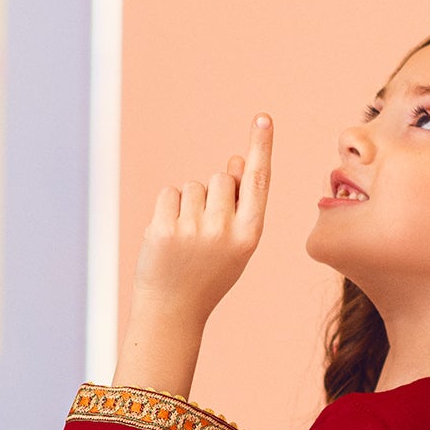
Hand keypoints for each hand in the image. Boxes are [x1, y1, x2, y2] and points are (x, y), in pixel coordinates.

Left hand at [131, 115, 272, 325]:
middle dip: (212, 194)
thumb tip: (235, 159)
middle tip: (204, 234)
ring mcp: (194, 230)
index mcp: (249, 236)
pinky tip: (169, 237)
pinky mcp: (165, 228)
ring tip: (186, 240)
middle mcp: (225, 231)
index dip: (261, 147)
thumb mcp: (234, 244)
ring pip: (194, 185)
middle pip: (221, 177)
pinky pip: (169, 193)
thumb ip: (240, 205)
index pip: (257, 182)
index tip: (263, 117)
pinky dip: (167, 209)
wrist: (173, 311)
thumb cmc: (207, 274)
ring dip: (188, 204)